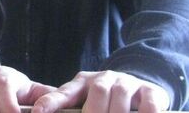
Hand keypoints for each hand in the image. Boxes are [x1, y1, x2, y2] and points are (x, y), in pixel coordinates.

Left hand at [32, 70, 170, 112]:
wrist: (140, 83)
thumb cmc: (106, 99)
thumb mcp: (85, 99)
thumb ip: (71, 107)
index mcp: (82, 83)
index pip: (64, 92)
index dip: (50, 103)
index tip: (38, 112)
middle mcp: (104, 79)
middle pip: (96, 92)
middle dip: (94, 112)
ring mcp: (128, 83)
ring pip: (119, 95)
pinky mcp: (150, 91)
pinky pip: (148, 104)